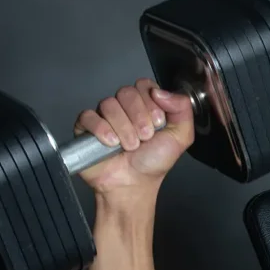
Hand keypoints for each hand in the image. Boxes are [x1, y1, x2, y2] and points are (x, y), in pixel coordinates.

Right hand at [73, 78, 194, 193]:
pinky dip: (102, 130)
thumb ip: (182, 109)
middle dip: (139, 117)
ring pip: (109, 104)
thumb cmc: (154, 161)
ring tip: (130, 146)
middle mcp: (124, 107)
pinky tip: (111, 143)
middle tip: (145, 138)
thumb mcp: (180, 136)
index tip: (158, 123)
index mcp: (145, 105)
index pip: (144, 85)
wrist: (133, 184)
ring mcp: (104, 116)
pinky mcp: (86, 128)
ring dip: (124, 128)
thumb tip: (161, 91)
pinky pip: (89, 116)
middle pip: (126, 92)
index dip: (151, 103)